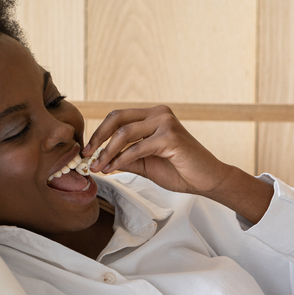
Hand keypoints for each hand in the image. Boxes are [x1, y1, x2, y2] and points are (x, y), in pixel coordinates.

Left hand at [85, 106, 272, 223]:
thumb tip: (100, 160)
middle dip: (99, 138)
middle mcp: (159, 113)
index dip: (100, 133)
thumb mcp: (146, 164)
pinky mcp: (170, 136)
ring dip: (108, 152)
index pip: (119, 117)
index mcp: (154, 116)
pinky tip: (113, 169)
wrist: (207, 180)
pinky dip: (122, 159)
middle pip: (118, 119)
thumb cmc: (180, 171)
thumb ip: (125, 158)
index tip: (88, 151)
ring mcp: (166, 122)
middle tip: (87, 156)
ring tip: (99, 167)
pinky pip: (137, 148)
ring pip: (125, 133)